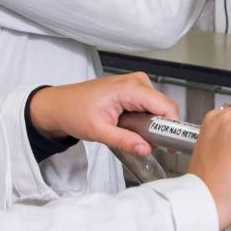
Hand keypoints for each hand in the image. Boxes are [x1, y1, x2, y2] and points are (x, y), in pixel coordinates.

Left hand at [29, 73, 176, 158]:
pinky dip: (143, 121)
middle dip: (158, 129)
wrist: (58, 105)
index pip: (166, 107)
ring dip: (150, 126)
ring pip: (158, 109)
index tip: (169, 146)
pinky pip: (150, 107)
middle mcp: (137, 81)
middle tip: (140, 143)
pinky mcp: (134, 90)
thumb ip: (124, 140)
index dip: (172, 127)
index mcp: (130, 87)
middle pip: (164, 108)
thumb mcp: (97, 131)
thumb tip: (146, 149)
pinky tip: (128, 126)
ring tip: (128, 132)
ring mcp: (137, 84)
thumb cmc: (73, 111)